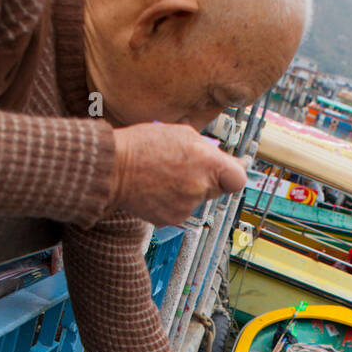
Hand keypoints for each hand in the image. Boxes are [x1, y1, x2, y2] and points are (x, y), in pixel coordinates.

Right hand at [110, 124, 246, 226]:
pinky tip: (158, 188)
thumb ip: (205, 148)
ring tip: (165, 175)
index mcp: (207, 162)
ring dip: (188, 190)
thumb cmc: (142, 145)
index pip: (238, 179)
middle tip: (187, 167)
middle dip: (207, 179)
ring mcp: (187, 205)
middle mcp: (200, 186)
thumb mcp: (180, 132)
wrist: (113, 168)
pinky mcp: (173, 218)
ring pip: (197, 200)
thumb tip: (219, 157)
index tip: (231, 171)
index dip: (234, 174)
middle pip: (217, 189)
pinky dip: (173, 201)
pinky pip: (181, 210)